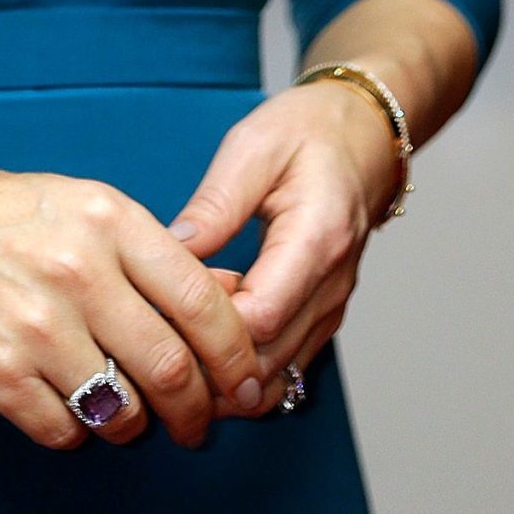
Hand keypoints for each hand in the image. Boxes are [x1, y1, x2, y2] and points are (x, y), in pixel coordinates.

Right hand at [0, 161, 268, 451]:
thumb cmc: (4, 216)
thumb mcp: (87, 207)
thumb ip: (157, 257)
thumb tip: (232, 306)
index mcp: (108, 220)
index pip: (202, 303)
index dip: (235, 354)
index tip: (245, 378)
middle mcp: (76, 271)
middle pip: (171, 370)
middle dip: (199, 411)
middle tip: (200, 423)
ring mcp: (33, 326)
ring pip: (122, 412)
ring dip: (136, 425)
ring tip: (129, 413)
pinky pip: (66, 432)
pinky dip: (78, 431)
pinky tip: (71, 405)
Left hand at [165, 81, 401, 412]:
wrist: (362, 138)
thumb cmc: (308, 133)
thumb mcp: (253, 147)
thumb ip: (217, 202)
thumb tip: (174, 248)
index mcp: (317, 240)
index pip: (263, 315)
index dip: (210, 324)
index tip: (167, 306)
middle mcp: (331, 286)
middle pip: (269, 361)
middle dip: (208, 367)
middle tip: (151, 347)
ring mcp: (330, 307)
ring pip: (277, 377)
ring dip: (223, 379)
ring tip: (169, 355)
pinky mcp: (322, 316)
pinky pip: (284, 366)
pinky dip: (243, 373)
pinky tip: (201, 353)